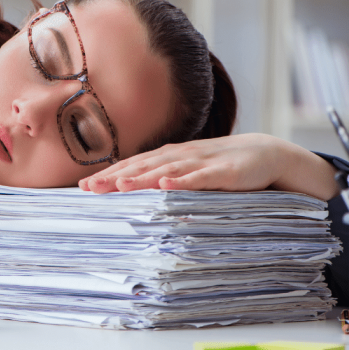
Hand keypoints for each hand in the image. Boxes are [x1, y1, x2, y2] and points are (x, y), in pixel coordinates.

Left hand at [78, 133, 339, 200]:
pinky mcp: (224, 172)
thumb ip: (163, 181)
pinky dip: (183, 181)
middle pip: (142, 166)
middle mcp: (179, 156)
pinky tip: (167, 186)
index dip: (108, 174)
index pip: (132, 165)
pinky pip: (201, 177)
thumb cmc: (220, 166)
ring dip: (142, 178)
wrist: (266, 153)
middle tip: (90, 188)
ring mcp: (201, 162)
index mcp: (168, 157)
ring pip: (166, 170)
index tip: (82, 187)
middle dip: (115, 177)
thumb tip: (133, 196)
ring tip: (119, 186)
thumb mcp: (188, 173)